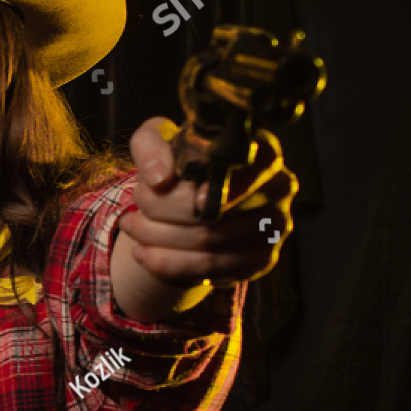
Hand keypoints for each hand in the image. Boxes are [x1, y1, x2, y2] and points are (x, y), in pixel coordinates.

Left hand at [111, 117, 297, 321]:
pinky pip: (211, 271)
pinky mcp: (261, 260)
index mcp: (262, 151)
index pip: (245, 168)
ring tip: (131, 226)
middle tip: (133, 204)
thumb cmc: (183, 160)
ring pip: (208, 243)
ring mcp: (274, 228)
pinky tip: (143, 253)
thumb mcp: (160, 139)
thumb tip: (159, 178)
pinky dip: (168, 264)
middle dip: (161, 210)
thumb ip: (152, 145)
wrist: (193, 194)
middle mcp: (278, 187)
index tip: (173, 189)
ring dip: (159, 239)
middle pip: (215, 211)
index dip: (212, 184)